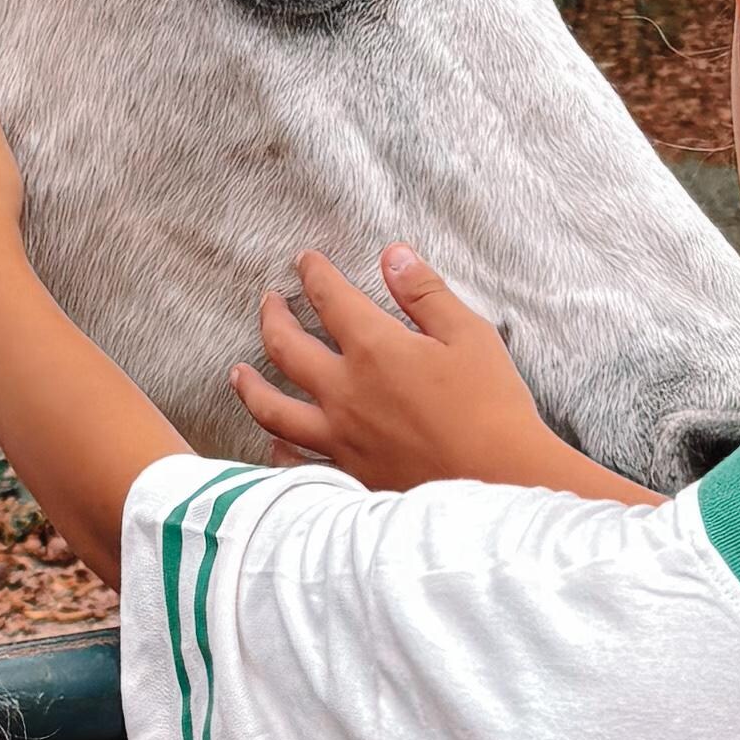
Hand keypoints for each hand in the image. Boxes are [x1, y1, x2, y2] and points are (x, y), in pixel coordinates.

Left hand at [233, 246, 635, 497]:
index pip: (330, 298)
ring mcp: (340, 438)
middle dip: (272, 317)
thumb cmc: (492, 408)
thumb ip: (426, 293)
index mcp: (375, 349)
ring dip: (250, 387)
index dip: (314, 273)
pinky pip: (297, 463)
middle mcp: (345, 392)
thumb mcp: (469, 335)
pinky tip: (273, 442)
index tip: (305, 261)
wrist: (500, 484)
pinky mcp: (348, 476)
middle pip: (286, 348)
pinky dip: (278, 451)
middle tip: (267, 302)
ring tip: (238, 373)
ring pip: (274, 409)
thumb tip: (394, 255)